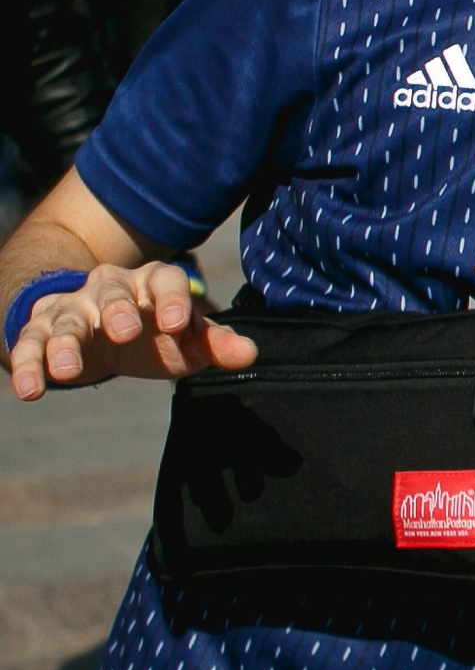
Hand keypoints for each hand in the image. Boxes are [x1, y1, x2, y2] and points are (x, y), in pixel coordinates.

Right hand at [9, 264, 256, 399]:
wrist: (101, 333)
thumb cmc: (154, 335)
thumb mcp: (185, 341)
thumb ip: (215, 344)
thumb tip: (251, 353)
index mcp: (151, 284)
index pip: (165, 279)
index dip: (173, 299)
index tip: (179, 324)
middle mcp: (109, 288)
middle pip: (111, 292)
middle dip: (117, 310)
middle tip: (124, 331)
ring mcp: (72, 308)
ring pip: (67, 320)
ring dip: (65, 344)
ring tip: (68, 372)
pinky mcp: (40, 331)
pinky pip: (29, 345)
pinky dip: (28, 367)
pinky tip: (31, 390)